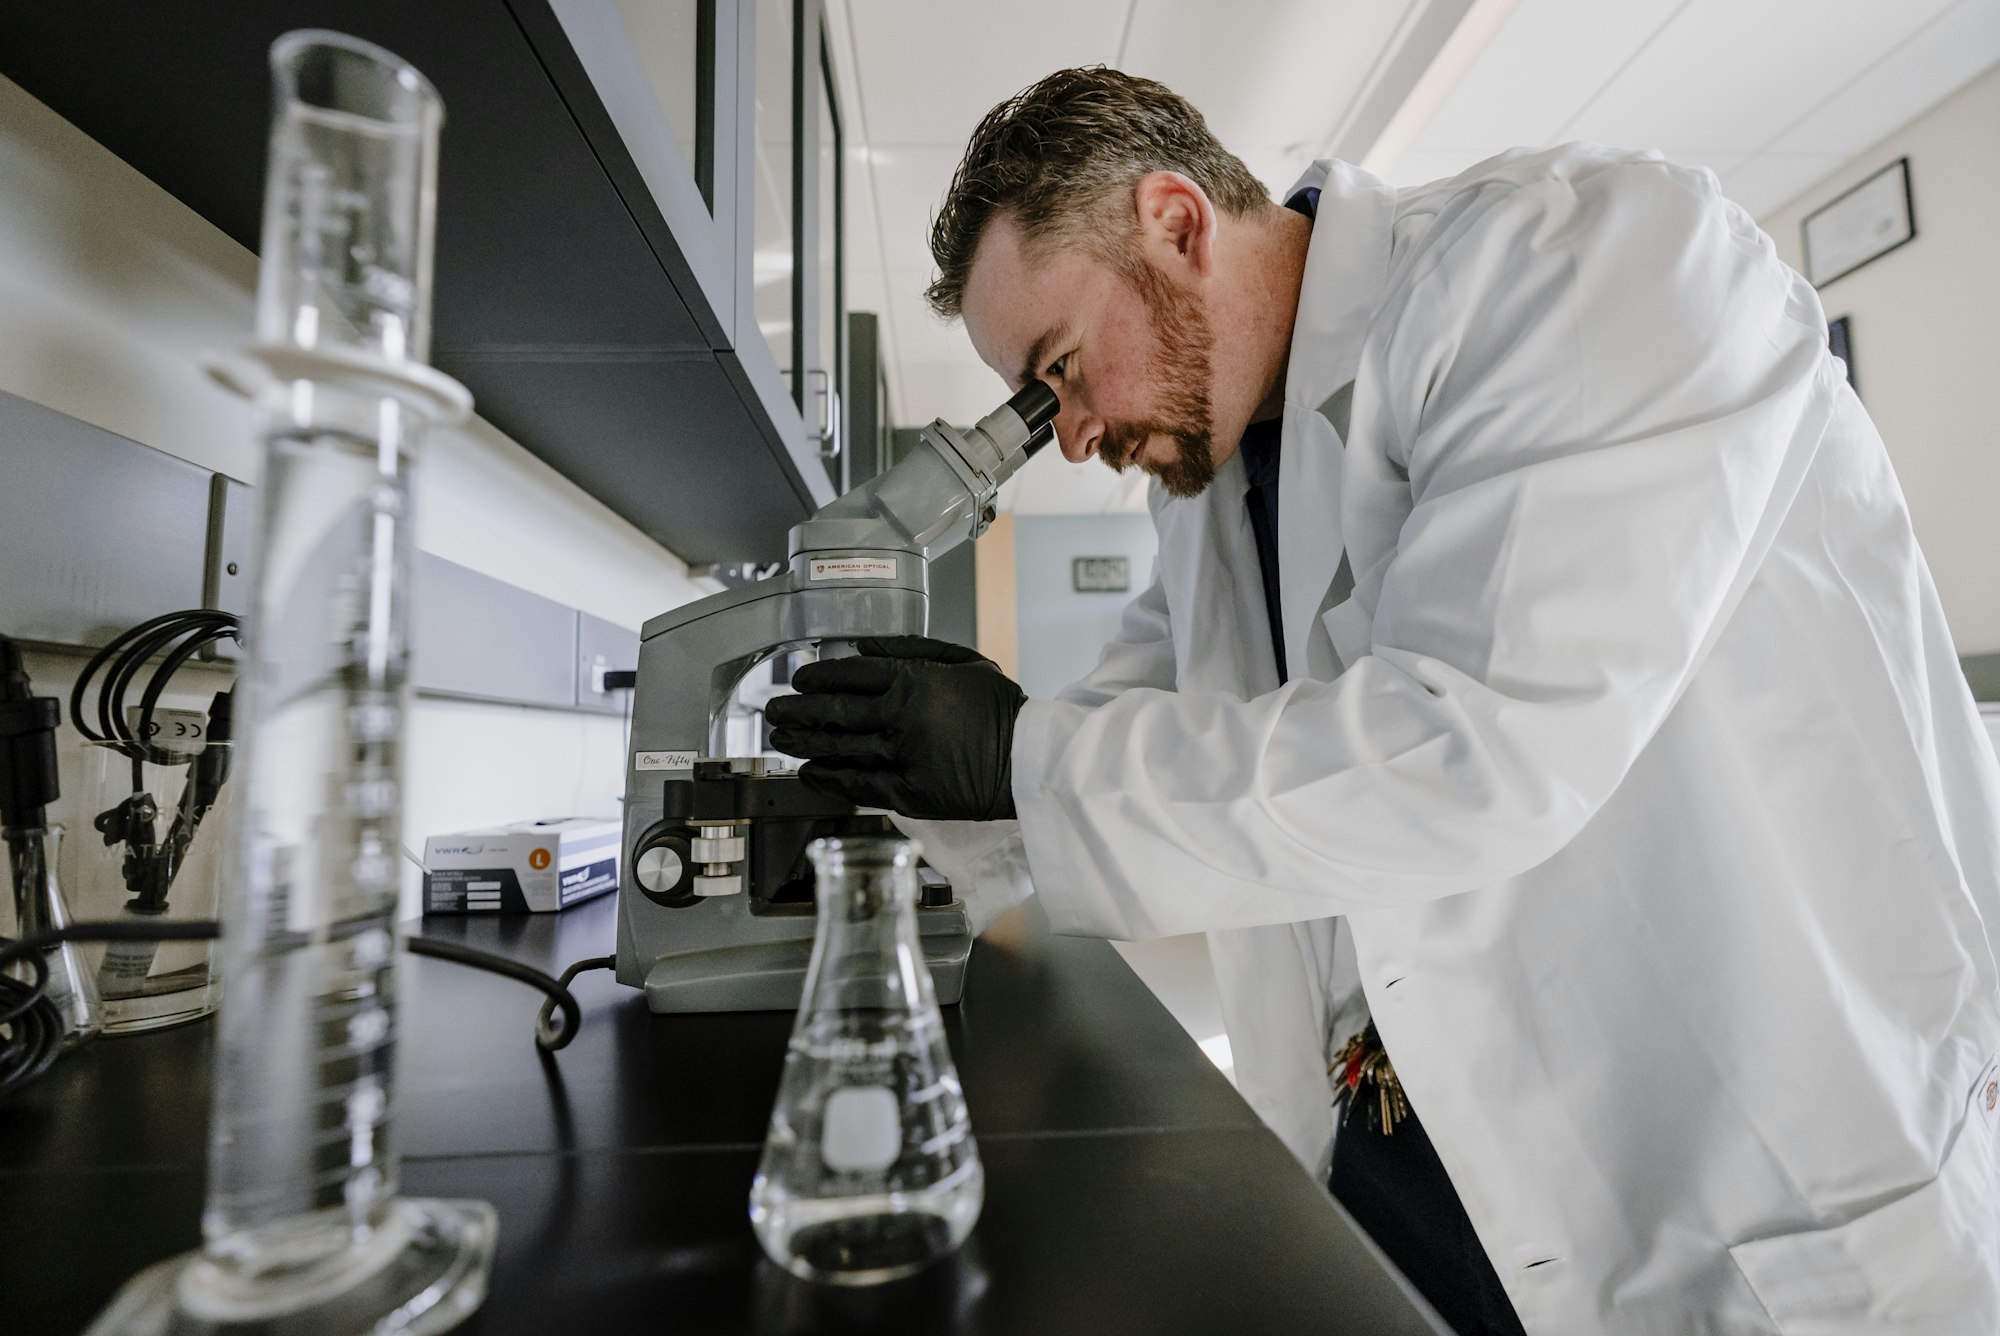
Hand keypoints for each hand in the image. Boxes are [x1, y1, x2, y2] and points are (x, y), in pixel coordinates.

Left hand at [765, 636, 1025, 820]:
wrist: (1027, 760)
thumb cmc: (999, 709)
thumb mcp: (963, 661)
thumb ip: (911, 648)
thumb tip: (861, 645)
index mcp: (914, 681)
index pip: (850, 675)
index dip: (817, 676)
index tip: (800, 679)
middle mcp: (901, 718)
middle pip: (834, 712)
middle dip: (797, 710)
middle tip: (774, 709)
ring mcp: (901, 757)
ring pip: (839, 748)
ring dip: (803, 742)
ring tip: (780, 739)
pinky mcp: (907, 793)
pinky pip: (857, 784)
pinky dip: (827, 778)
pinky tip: (808, 773)